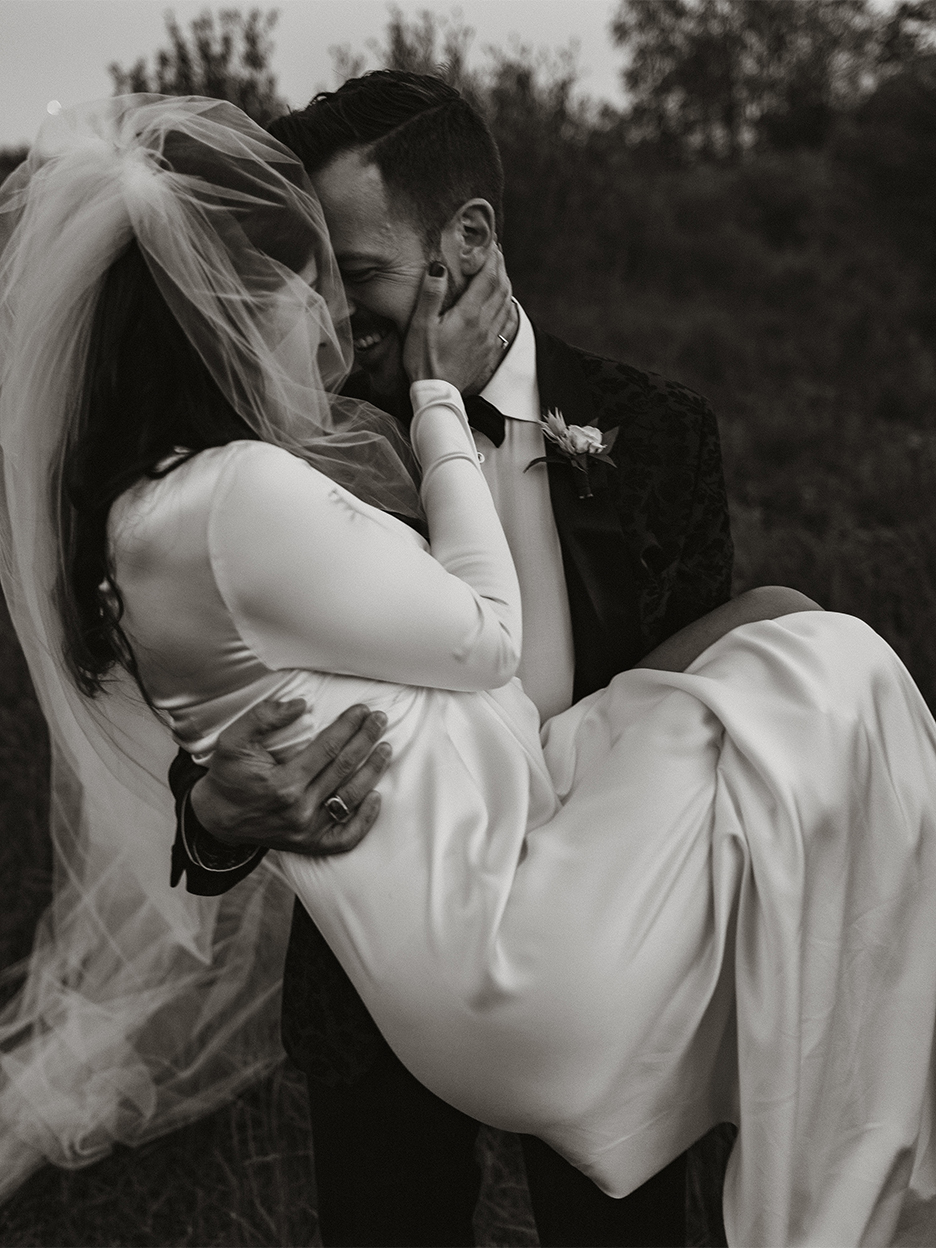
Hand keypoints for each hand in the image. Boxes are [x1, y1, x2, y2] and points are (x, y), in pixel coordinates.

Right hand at [190, 699, 390, 854]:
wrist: (216, 819)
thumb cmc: (228, 776)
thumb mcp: (234, 740)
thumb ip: (264, 718)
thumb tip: (300, 705)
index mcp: (283, 784)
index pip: (327, 749)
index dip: (348, 727)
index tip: (362, 710)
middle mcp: (299, 809)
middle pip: (344, 769)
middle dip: (366, 740)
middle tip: (379, 720)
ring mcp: (307, 831)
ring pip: (351, 798)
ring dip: (373, 771)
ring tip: (385, 748)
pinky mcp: (310, 844)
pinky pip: (346, 836)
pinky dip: (365, 819)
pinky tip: (376, 796)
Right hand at [403, 246, 513, 392]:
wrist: (439, 393)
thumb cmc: (424, 359)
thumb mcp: (421, 325)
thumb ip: (431, 294)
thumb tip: (439, 266)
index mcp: (469, 314)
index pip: (488, 278)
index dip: (492, 258)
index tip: (491, 244)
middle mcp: (485, 324)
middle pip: (501, 288)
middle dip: (501, 267)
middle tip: (496, 252)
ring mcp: (490, 338)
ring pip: (506, 304)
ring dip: (505, 284)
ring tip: (499, 271)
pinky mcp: (490, 350)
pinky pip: (506, 322)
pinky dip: (508, 306)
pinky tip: (505, 303)